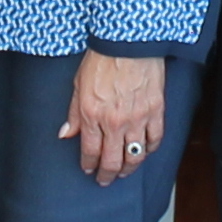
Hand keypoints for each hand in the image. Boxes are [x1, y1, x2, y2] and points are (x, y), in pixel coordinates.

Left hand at [60, 48, 171, 185]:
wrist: (128, 41)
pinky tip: (144, 151)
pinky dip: (149, 149)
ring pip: (135, 155)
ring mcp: (137, 118)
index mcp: (92, 115)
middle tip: (105, 179)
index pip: (90, 151)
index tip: (88, 169)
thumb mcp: (78, 84)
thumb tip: (66, 134)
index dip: (89, 164)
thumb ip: (74, 113)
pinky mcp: (156, 111)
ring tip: (124, 172)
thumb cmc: (102, 59)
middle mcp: (114, 122)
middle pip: (112, 160)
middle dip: (107, 174)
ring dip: (129, 168)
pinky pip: (155, 139)